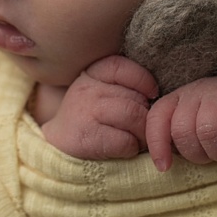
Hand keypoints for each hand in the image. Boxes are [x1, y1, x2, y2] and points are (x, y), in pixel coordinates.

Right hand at [41, 55, 158, 159]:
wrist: (57, 144)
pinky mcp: (86, 137)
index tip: (152, 94)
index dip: (143, 80)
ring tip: (138, 139)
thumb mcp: (100, 91)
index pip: (122, 67)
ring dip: (143, 133)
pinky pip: (125, 140)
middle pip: (134, 98)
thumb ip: (123, 87)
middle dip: (146, 116)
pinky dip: (132, 148)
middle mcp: (87, 89)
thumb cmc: (89, 118)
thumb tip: (159, 98)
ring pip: (133, 116)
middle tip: (143, 128)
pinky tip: (124, 149)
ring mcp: (85, 112)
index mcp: (92, 73)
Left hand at [146, 77, 216, 170]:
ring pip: (209, 131)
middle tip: (215, 153)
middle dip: (199, 154)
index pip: (157, 118)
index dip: (157, 145)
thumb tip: (162, 165)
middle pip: (183, 132)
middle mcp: (197, 91)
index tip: (165, 167)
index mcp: (180, 98)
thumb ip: (178, 139)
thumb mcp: (197, 129)